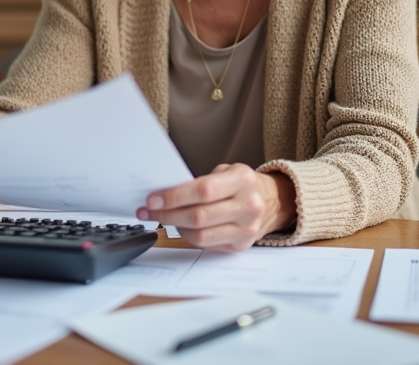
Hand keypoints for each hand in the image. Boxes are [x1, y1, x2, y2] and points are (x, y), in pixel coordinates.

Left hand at [136, 163, 295, 251]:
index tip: (153, 199)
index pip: (203, 191)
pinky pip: (206, 246)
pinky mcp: (241, 245)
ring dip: (176, 228)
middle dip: (167, 215)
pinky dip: (189, 237)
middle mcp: (248, 206)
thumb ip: (200, 182)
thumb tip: (163, 194)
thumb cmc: (240, 184)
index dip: (174, 197)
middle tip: (148, 211)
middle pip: (199, 216)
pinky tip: (182, 227)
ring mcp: (247, 229)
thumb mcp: (225, 172)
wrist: (271, 201)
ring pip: (201, 236)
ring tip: (164, 218)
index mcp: (242, 180)